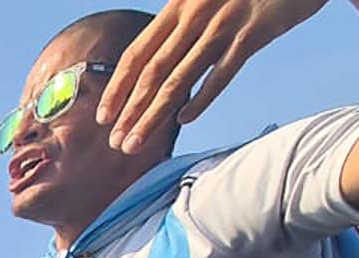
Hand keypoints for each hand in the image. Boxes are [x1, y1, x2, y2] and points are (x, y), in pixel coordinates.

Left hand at [98, 0, 327, 152]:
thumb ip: (183, 26)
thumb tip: (157, 65)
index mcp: (178, 5)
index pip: (138, 53)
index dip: (118, 87)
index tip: (103, 117)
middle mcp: (195, 13)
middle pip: (153, 72)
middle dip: (131, 111)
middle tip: (116, 143)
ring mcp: (224, 23)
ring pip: (180, 78)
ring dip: (155, 115)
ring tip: (137, 142)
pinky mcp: (255, 31)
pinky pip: (222, 72)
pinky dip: (201, 98)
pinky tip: (184, 121)